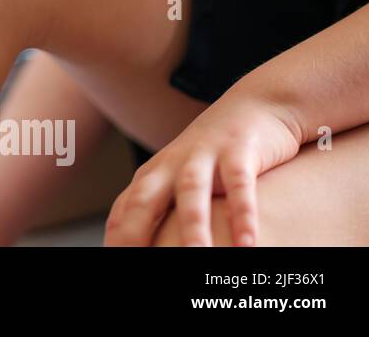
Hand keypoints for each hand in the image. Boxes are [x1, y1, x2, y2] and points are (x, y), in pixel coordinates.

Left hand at [104, 94, 301, 246]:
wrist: (255, 104)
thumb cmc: (214, 155)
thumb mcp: (182, 180)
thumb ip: (162, 212)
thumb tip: (142, 246)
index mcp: (153, 176)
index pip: (123, 212)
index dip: (116, 239)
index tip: (112, 264)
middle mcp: (171, 165)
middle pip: (144, 199)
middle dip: (135, 232)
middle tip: (138, 264)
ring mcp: (203, 155)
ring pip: (190, 192)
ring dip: (192, 226)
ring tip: (197, 257)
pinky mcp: (239, 150)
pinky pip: (240, 184)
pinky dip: (243, 213)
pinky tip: (247, 242)